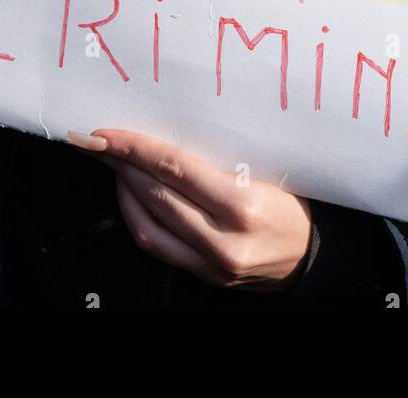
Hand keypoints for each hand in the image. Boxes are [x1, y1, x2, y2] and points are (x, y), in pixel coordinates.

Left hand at [67, 128, 312, 290]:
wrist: (310, 255)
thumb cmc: (291, 200)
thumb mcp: (264, 169)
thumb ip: (216, 158)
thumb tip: (165, 130)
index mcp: (243, 204)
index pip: (175, 168)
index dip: (136, 148)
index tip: (108, 133)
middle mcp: (224, 239)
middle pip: (157, 194)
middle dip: (121, 164)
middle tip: (98, 141)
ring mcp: (211, 263)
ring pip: (148, 226)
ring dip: (123, 191)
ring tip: (111, 164)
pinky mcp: (203, 277)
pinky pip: (158, 246)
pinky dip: (137, 218)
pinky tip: (131, 196)